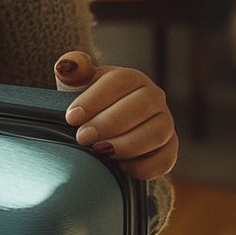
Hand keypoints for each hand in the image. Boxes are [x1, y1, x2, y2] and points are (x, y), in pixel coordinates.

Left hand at [54, 51, 177, 180]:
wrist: (103, 129)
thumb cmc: (88, 103)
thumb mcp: (76, 85)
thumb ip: (71, 71)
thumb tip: (66, 67)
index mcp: (131, 77)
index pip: (119, 81)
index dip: (94, 99)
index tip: (71, 117)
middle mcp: (154, 97)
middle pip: (141, 105)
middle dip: (109, 124)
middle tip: (83, 137)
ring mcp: (165, 123)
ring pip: (157, 133)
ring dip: (127, 145)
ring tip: (100, 152)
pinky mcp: (169, 149)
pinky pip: (165, 159)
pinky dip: (143, 166)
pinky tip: (120, 167)